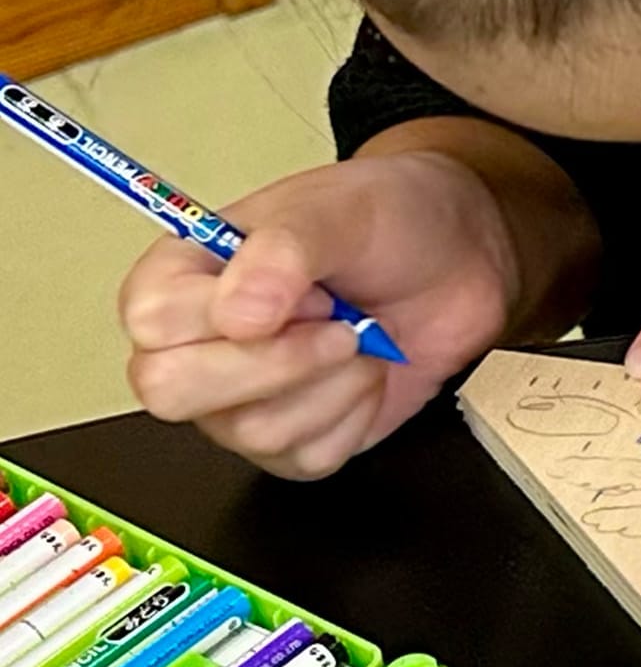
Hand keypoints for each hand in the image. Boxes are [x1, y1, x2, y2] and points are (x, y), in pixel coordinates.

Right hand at [120, 150, 522, 477]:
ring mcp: (240, 401)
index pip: (152, 324)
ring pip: (253, 432)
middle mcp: (197, 346)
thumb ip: (282, 251)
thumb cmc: (390, 219)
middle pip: (173, 393)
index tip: (303, 287)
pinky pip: (308, 457)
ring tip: (361, 336)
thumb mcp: (339, 209)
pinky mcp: (294, 439)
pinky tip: (370, 373)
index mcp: (181, 279)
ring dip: (332, 382)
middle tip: (339, 323)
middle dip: (278, 361)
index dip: (228, 314)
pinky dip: (357, 415)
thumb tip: (238, 315)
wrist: (462, 256)